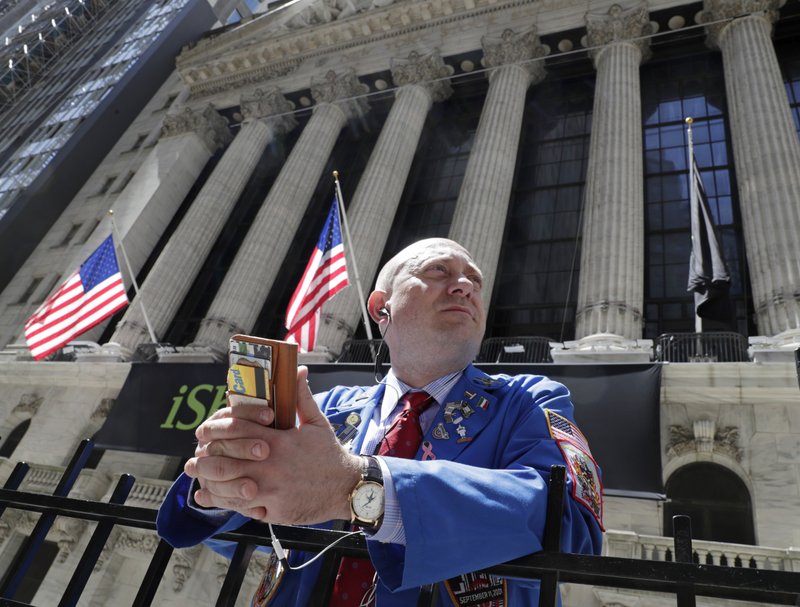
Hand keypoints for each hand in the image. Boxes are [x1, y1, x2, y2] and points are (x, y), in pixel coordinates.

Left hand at [184, 366, 361, 523]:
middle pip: (226, 462)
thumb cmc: (330, 454)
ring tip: (196, 475)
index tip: (205, 433)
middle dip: (206, 459)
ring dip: (208, 481)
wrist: (347, 487)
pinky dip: (222, 502)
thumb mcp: (317, 423)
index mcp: (279, 441)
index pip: (238, 433)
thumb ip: (301, 397)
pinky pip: (242, 507)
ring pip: (228, 487)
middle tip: (194, 456)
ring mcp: (271, 491)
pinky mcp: (274, 510)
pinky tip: (208, 496)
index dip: (217, 432)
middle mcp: (271, 466)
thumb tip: (298, 370)